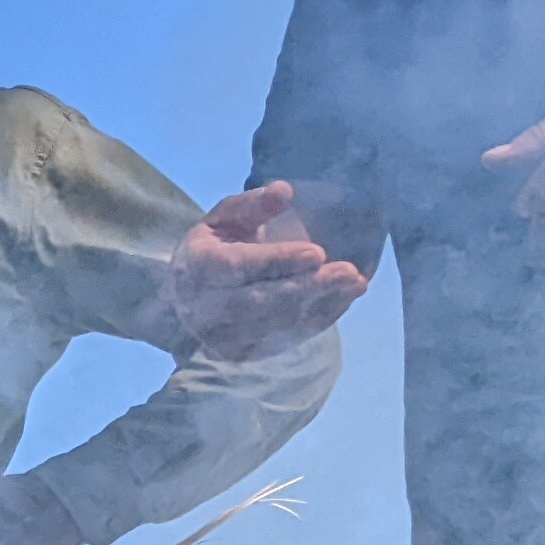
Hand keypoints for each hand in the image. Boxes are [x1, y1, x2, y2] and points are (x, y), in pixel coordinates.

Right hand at [163, 183, 368, 361]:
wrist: (190, 293)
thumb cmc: (217, 246)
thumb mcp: (226, 217)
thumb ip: (252, 205)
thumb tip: (284, 191)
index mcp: (194, 266)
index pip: (235, 266)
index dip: (276, 261)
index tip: (317, 253)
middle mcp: (199, 308)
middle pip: (255, 303)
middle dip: (306, 288)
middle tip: (348, 272)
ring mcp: (218, 336)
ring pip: (272, 325)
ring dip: (318, 305)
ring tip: (355, 284)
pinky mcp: (239, 353)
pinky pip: (283, 339)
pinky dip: (317, 320)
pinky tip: (343, 299)